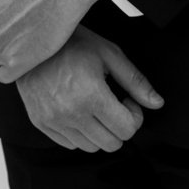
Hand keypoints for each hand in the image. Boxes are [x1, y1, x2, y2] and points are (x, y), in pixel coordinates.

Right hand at [15, 27, 163, 152]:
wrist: (31, 40)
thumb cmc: (72, 43)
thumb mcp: (109, 54)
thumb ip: (135, 81)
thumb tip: (157, 103)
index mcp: (91, 96)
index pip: (127, 130)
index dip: (134, 116)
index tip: (127, 100)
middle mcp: (71, 113)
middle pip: (111, 143)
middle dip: (119, 126)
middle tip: (114, 104)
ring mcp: (53, 120)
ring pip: (91, 147)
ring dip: (100, 131)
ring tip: (95, 106)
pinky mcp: (40, 123)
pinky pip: (70, 144)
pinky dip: (80, 133)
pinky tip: (78, 109)